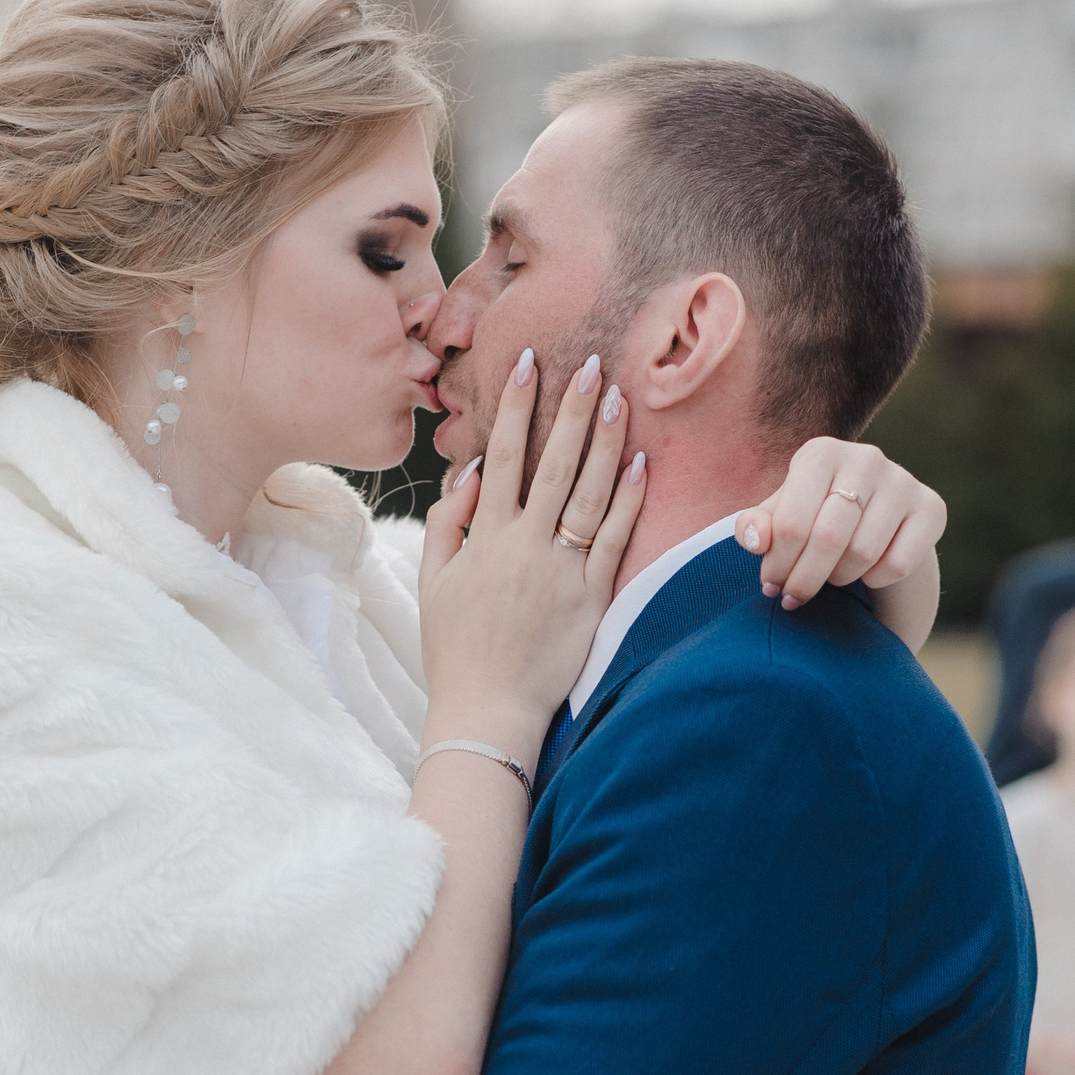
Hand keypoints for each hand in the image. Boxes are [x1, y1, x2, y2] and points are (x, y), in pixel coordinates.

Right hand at [417, 349, 645, 756]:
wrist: (487, 711)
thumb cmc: (455, 647)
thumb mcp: (433, 582)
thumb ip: (447, 523)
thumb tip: (469, 473)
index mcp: (485, 538)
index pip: (503, 457)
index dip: (515, 407)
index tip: (527, 364)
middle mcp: (524, 547)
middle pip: (553, 465)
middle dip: (571, 410)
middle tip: (590, 363)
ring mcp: (561, 572)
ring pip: (589, 495)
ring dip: (605, 443)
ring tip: (619, 398)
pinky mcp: (591, 599)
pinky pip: (614, 541)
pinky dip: (628, 502)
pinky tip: (641, 465)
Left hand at [733, 437, 944, 610]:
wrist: (875, 518)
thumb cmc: (813, 517)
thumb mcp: (779, 519)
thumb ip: (755, 527)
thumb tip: (753, 538)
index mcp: (820, 453)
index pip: (790, 523)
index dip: (777, 564)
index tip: (770, 586)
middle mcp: (866, 458)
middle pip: (828, 538)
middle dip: (804, 579)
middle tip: (792, 599)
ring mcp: (903, 480)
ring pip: (863, 553)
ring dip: (839, 577)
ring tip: (830, 575)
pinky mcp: (932, 507)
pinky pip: (898, 563)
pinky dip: (876, 579)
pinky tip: (866, 571)